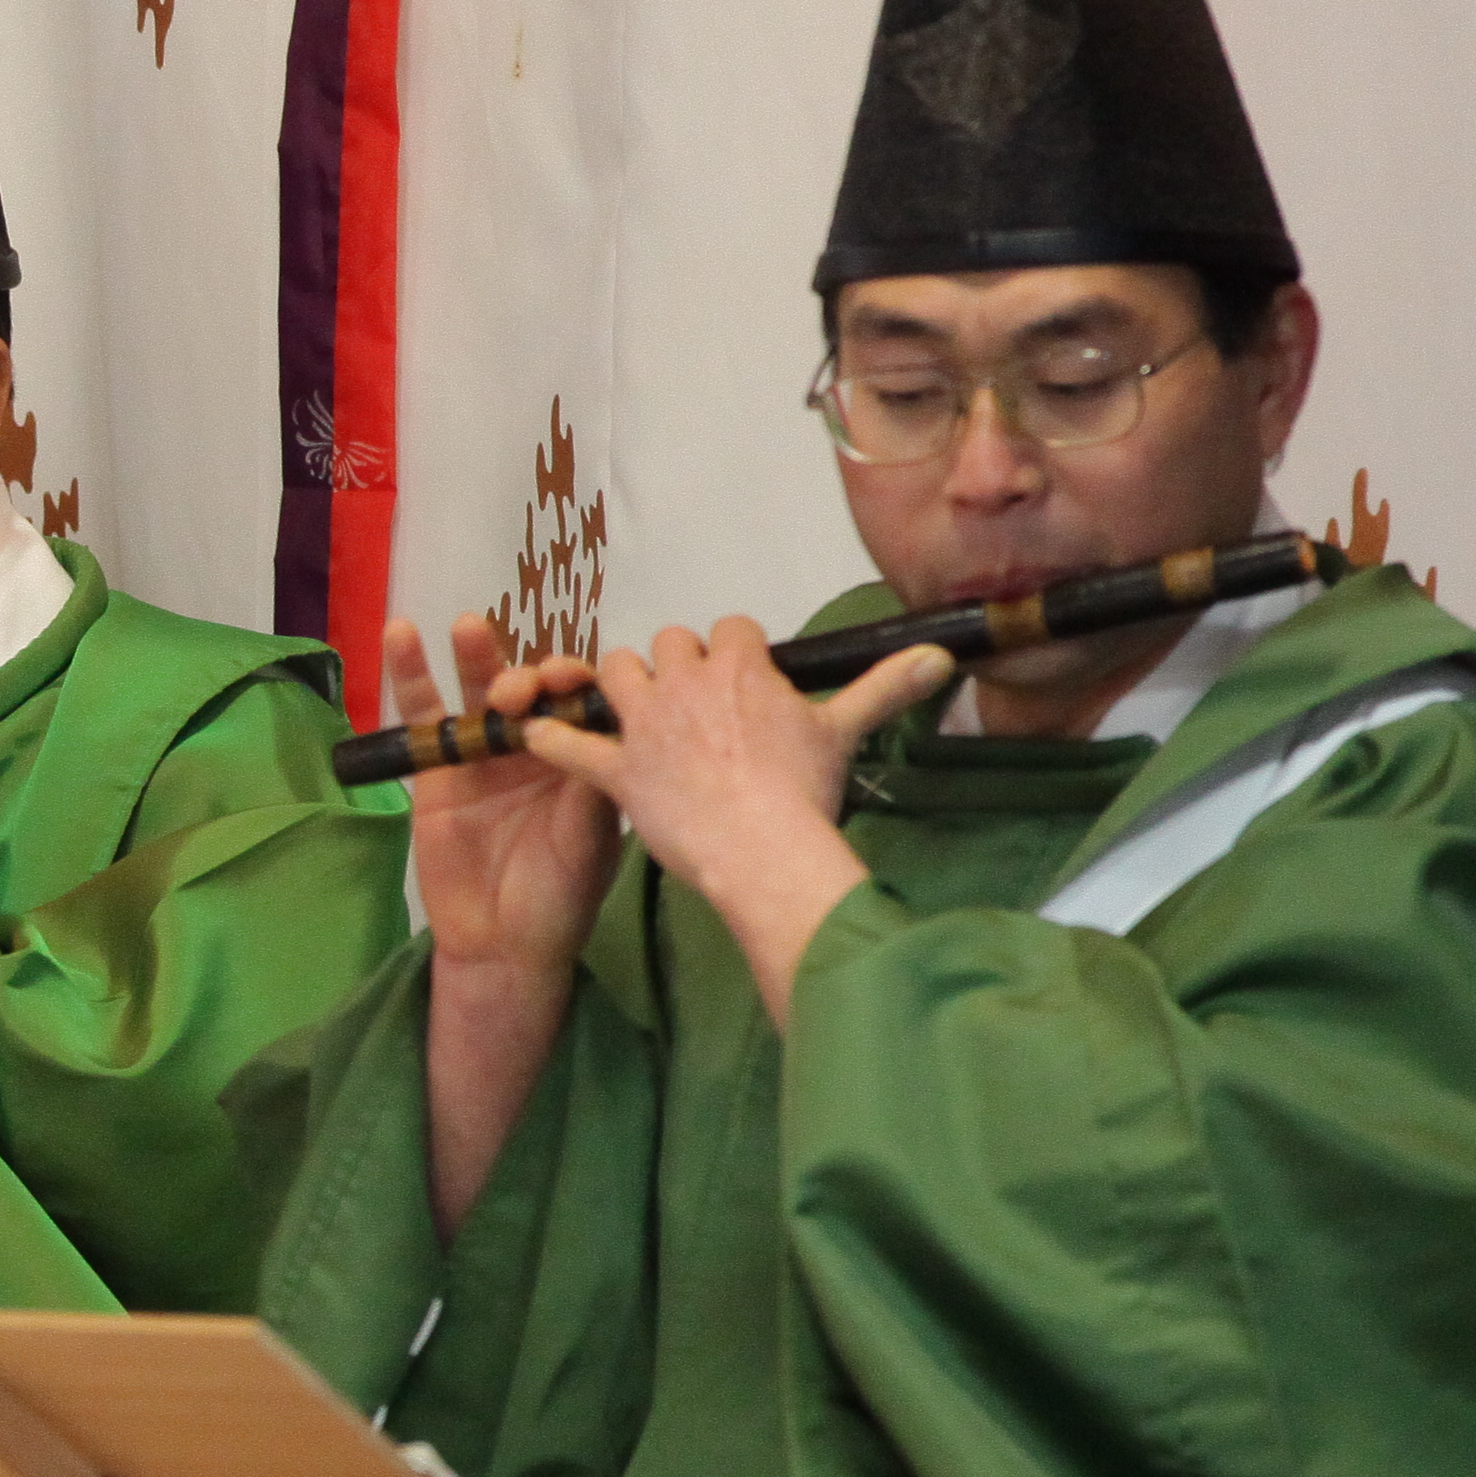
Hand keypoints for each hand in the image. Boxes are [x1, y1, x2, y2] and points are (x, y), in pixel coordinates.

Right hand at [385, 613, 621, 993]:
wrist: (501, 944)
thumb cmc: (559, 897)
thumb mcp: (589, 842)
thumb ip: (588, 786)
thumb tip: (593, 729)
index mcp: (581, 758)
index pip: (581, 700)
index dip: (575, 680)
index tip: (565, 680)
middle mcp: (535, 747)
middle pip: (532, 687)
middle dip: (526, 675)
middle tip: (515, 689)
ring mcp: (484, 754)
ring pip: (478, 688)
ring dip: (475, 654)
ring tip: (468, 628)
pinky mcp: (436, 768)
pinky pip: (423, 716)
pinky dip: (410, 674)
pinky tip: (400, 635)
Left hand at [514, 617, 952, 1025]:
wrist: (765, 846)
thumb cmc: (807, 790)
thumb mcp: (847, 730)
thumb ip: (886, 686)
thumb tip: (943, 653)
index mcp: (742, 667)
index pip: (730, 630)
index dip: (733, 654)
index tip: (741, 683)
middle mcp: (687, 682)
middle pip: (670, 643)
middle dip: (677, 666)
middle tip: (690, 704)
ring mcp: (645, 723)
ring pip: (615, 671)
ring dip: (620, 685)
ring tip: (632, 711)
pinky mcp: (616, 770)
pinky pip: (566, 744)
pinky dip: (547, 739)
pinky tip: (532, 736)